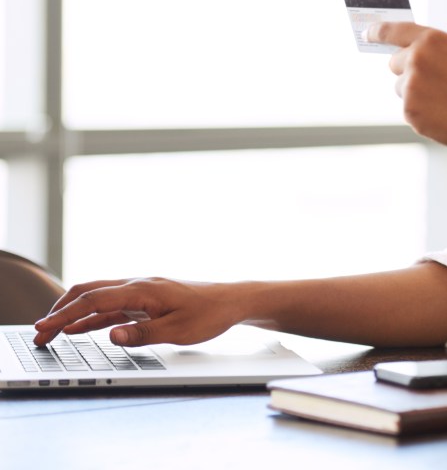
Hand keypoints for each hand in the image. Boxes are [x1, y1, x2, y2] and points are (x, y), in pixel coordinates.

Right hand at [33, 277, 241, 346]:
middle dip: (61, 311)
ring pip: (98, 299)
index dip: (65, 314)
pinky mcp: (147, 300)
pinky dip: (92, 317)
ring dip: (73, 314)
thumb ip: (143, 333)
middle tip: (40, 333)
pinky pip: (113, 307)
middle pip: (89, 293)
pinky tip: (79, 328)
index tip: (44, 328)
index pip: (94, 300)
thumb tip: (110, 335)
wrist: (232, 301)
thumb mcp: (178, 330)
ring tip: (51, 332)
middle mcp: (138, 286)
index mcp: (143, 290)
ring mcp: (142, 292)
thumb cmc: (210, 313)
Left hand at [366, 22, 446, 160]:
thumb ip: (435, 52)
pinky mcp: (409, 111)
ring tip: (445, 102)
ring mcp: (410, 86)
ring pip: (400, 88)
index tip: (367, 33)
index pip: (392, 30)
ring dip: (415, 94)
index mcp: (432, 40)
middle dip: (406, 71)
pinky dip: (421, 113)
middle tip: (432, 82)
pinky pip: (408, 108)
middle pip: (393, 63)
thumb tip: (410, 53)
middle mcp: (416, 59)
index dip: (377, 31)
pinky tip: (443, 115)